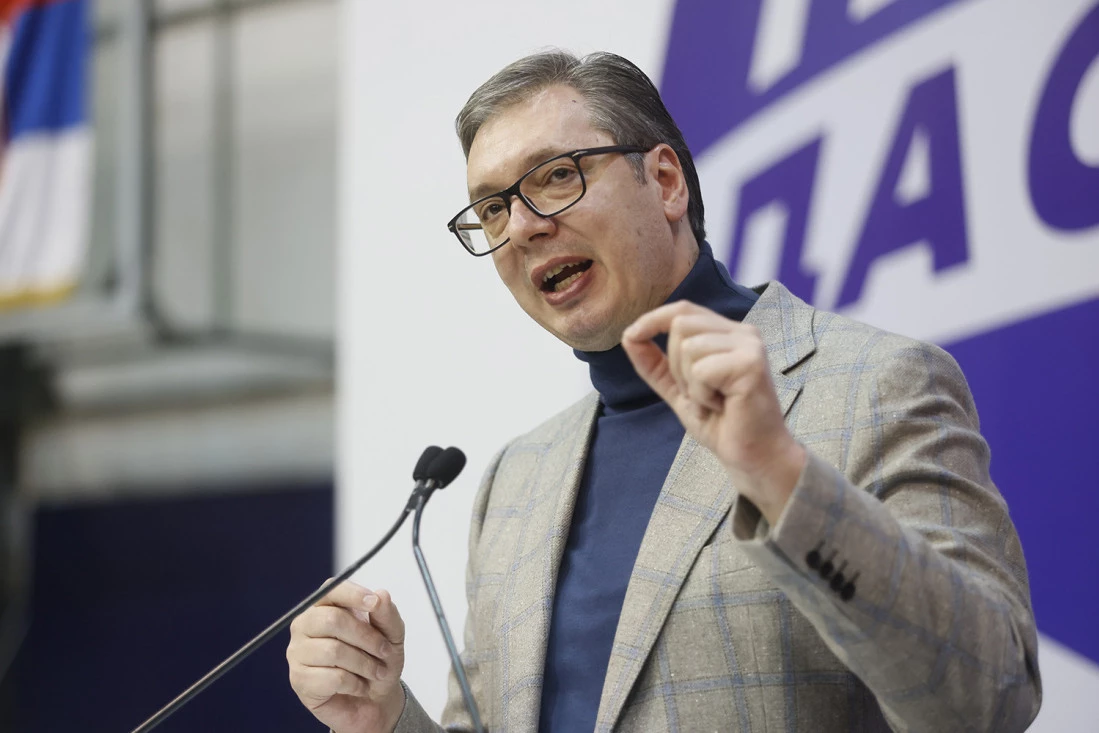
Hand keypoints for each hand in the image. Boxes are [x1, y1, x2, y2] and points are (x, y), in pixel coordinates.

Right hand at [287, 580, 406, 732]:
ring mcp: (297, 652)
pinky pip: (331, 678)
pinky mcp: (299, 680)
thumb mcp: (392, 636)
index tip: (374, 603)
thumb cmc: (379, 661)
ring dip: (364, 664)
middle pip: (332, 620)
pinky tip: (358, 686)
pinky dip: (354, 684)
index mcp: (325, 607)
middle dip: (366, 637)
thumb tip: (381, 594)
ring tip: (376, 672)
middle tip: (385, 651)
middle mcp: (305, 625)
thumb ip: (387, 614)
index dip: (352, 594)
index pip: (330, 589)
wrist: (375, 701)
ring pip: (333, 651)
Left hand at [621, 301, 805, 523]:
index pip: (684, 309)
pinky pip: (701, 370)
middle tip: (699, 393)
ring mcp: (749, 346)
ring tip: (712, 401)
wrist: (752, 456)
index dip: (653, 318)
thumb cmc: (721, 423)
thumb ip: (654, 363)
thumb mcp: (678, 388)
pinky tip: (721, 406)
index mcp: (728, 333)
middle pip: (681, 324)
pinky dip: (701, 395)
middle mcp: (743, 332)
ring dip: (690, 383)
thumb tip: (628, 335)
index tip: (631, 336)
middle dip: (676, 365)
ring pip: (689, 347)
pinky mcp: (751, 364)